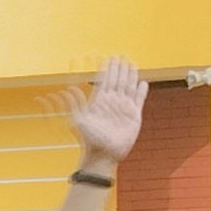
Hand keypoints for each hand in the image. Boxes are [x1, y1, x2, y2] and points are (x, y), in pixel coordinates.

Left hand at [58, 56, 146, 172]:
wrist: (104, 154)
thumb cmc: (89, 139)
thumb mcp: (79, 120)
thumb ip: (74, 104)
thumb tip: (67, 89)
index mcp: (100, 101)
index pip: (104, 80)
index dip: (106, 69)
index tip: (107, 57)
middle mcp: (112, 102)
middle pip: (117, 80)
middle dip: (118, 68)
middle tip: (120, 56)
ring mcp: (124, 108)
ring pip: (128, 87)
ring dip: (130, 75)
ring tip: (132, 64)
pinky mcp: (134, 116)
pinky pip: (139, 100)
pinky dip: (142, 91)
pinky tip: (143, 83)